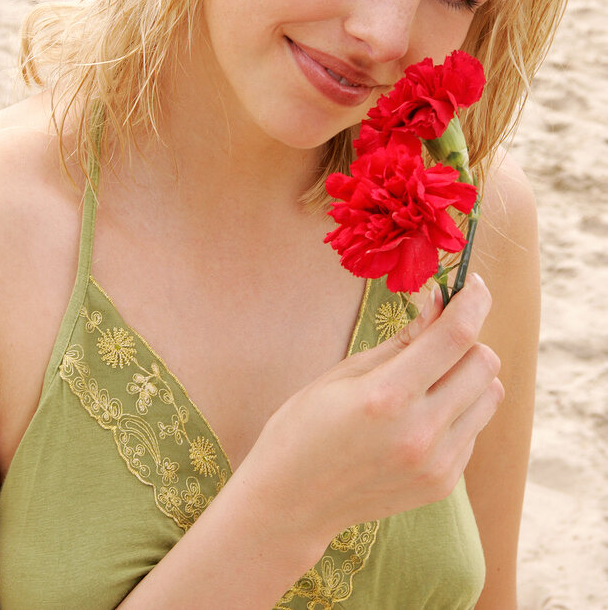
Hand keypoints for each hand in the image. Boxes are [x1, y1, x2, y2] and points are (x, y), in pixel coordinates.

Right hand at [240, 274, 503, 543]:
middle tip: (438, 334)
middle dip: (468, 337)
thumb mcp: (345, 372)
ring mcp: (436, 463)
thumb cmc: (306, 425)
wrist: (293, 501)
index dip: (473, 300)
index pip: (455, 336)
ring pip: (490, 396)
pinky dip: (459, 409)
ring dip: (470, 374)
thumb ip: (402, 340)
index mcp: (387, 396)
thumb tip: (439, 301)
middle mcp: (420, 432)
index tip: (473, 282)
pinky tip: (422, 413)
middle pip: (484, 363)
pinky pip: (474, 428)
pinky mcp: (443, 484)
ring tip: (431, 376)